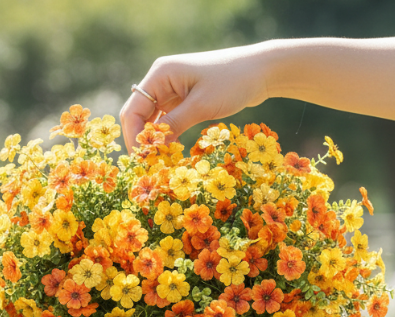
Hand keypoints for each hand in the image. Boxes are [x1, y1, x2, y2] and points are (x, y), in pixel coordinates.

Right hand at [120, 44, 272, 151]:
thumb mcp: (201, 106)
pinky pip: (167, 120)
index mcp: (160, 74)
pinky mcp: (183, 98)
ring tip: (160, 163)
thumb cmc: (232, 82)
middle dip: (141, 141)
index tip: (141, 161)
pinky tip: (172, 152)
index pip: (134, 109)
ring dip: (154, 140)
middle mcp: (161, 80)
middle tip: (149, 167)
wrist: (260, 71)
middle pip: (139, 115)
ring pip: (152, 120)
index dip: (134, 137)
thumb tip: (151, 147)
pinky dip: (167, 136)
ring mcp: (171, 89)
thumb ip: (174, 124)